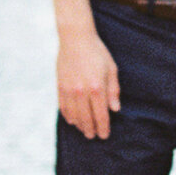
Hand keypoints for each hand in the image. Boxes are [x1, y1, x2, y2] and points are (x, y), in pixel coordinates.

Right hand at [57, 23, 119, 139]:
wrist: (75, 38)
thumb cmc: (97, 52)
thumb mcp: (111, 69)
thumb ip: (113, 90)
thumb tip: (115, 109)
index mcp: (97, 88)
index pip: (101, 115)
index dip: (103, 128)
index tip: (104, 135)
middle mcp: (82, 92)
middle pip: (86, 119)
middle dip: (91, 130)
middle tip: (93, 136)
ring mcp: (69, 90)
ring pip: (74, 115)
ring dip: (79, 125)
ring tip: (84, 130)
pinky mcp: (60, 86)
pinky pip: (63, 107)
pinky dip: (68, 116)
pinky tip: (72, 120)